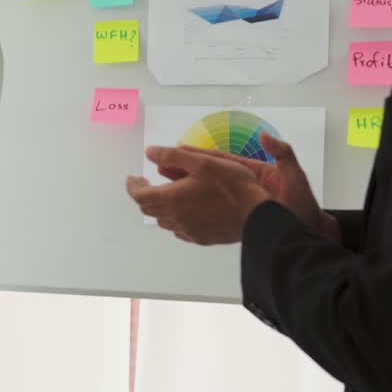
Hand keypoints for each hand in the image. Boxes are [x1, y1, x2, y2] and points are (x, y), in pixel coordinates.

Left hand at [127, 146, 272, 245]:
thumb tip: (150, 152)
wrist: (258, 216)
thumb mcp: (203, 162)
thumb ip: (173, 156)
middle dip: (144, 195)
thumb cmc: (233, 186)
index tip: (133, 178)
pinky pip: (179, 230)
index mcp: (172, 199)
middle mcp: (176, 218)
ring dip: (159, 207)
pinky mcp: (201, 238)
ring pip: (163, 221)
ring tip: (166, 194)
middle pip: (148, 209)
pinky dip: (174, 218)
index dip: (133, 186)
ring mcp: (188, 231)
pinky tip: (184, 211)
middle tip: (146, 184)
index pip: (139, 195)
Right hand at [157, 132, 333, 238]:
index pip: (218, 160)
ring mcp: (235, 202)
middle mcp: (239, 185)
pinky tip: (177, 214)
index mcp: (250, 171)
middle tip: (159, 167)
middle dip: (181, 171)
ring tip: (161, 188)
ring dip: (182, 190)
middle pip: (204, 176)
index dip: (196, 154)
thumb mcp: (294, 173)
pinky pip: (208, 213)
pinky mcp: (234, 218)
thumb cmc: (302, 203)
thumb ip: (282, 153)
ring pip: (202, 194)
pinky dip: (191, 212)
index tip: (176, 149)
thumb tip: (266, 136)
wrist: (307, 228)